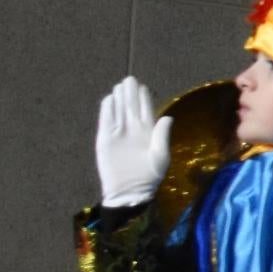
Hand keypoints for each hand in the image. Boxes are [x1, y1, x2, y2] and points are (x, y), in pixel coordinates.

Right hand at [94, 76, 169, 209]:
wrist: (130, 192)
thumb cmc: (149, 176)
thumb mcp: (160, 155)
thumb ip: (162, 136)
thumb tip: (166, 117)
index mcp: (148, 133)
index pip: (145, 111)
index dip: (144, 99)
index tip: (143, 86)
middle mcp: (133, 131)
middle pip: (131, 108)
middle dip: (131, 94)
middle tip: (130, 79)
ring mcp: (118, 135)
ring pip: (118, 112)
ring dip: (119, 99)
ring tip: (120, 86)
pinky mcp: (105, 141)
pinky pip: (106, 122)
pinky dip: (107, 111)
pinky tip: (109, 99)